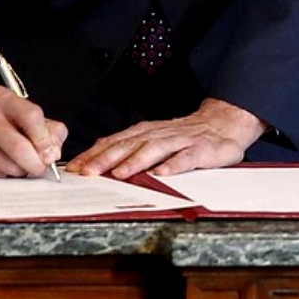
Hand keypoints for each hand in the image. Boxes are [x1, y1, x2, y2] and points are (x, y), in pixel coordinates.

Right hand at [0, 84, 66, 178]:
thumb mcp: (24, 113)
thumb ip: (49, 130)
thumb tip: (53, 153)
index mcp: (2, 98)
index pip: (31, 116)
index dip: (45, 139)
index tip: (50, 154)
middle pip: (19, 147)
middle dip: (36, 164)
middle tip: (40, 167)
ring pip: (7, 166)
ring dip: (20, 170)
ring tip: (16, 161)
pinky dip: (2, 174)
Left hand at [65, 97, 267, 177]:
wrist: (224, 124)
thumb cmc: (185, 136)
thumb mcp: (154, 137)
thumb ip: (129, 144)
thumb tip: (97, 153)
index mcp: (146, 132)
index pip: (114, 142)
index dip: (94, 154)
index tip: (74, 167)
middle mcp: (159, 134)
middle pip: (129, 145)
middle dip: (107, 158)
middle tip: (88, 172)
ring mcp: (180, 141)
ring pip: (154, 149)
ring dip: (136, 161)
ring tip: (120, 173)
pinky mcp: (201, 150)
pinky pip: (186, 158)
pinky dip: (174, 165)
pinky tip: (162, 174)